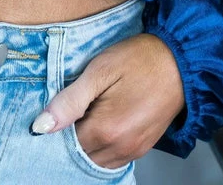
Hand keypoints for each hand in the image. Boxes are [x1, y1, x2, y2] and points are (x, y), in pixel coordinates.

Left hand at [29, 32, 185, 169]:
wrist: (180, 60)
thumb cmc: (140, 59)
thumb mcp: (100, 71)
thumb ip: (70, 101)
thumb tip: (41, 126)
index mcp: (106, 130)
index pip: (65, 144)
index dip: (55, 130)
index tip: (54, 112)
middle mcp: (120, 148)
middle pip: (80, 157)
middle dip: (69, 139)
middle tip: (70, 112)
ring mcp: (133, 151)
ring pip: (96, 161)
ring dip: (86, 146)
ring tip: (86, 116)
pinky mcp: (143, 148)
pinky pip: (113, 160)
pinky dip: (101, 149)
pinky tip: (101, 126)